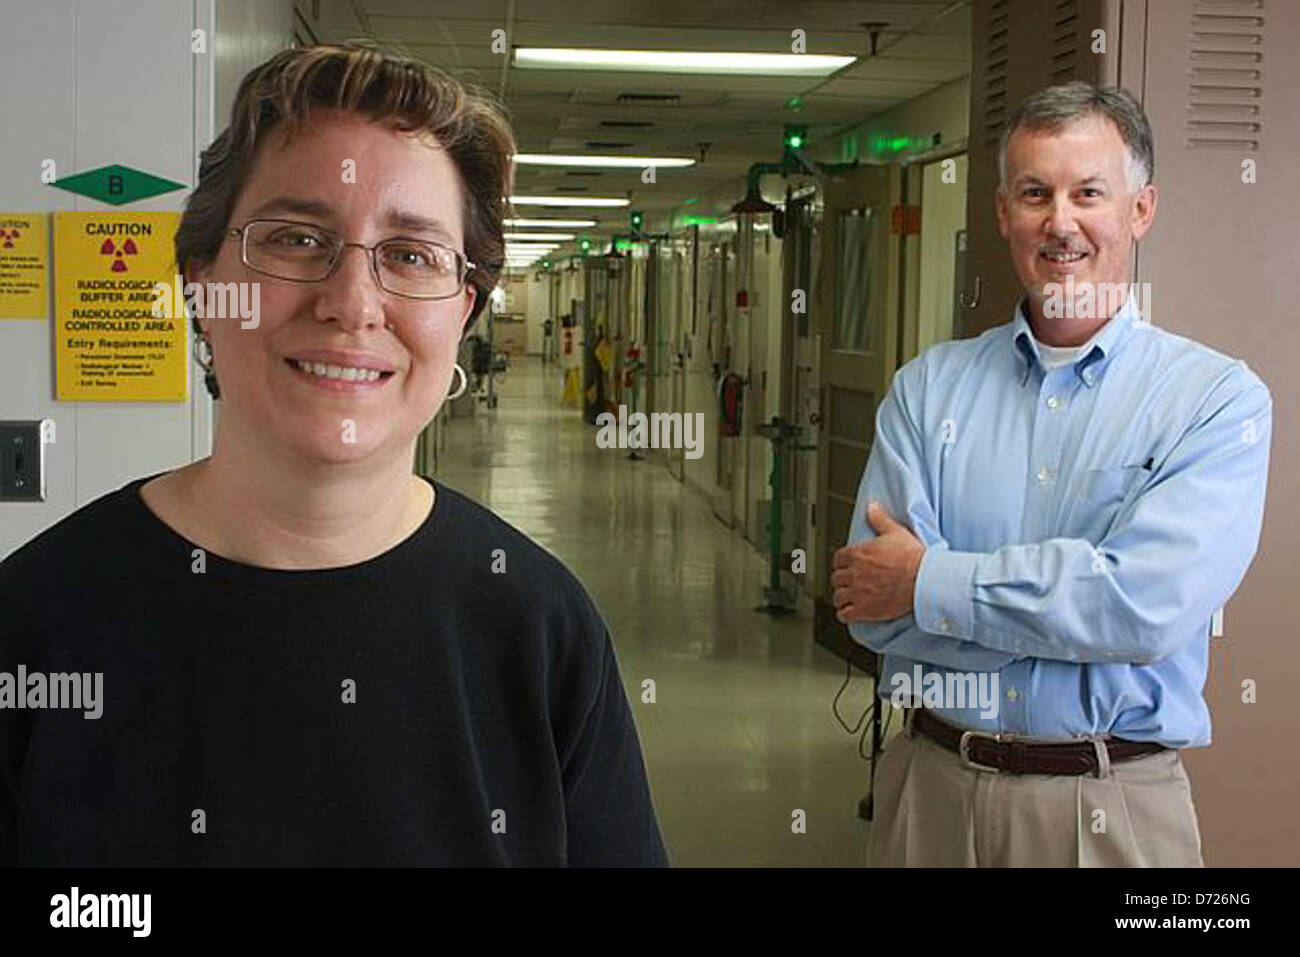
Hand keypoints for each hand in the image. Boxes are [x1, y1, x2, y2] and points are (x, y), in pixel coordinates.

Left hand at [832, 502, 925, 622]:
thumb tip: (871, 506)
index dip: (843, 563)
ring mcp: (857, 593)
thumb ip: (879, 520)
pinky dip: (845, 613)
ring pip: (838, 596)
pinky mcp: (864, 610)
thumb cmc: (912, 557)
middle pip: (836, 578)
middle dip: (842, 580)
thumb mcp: (895, 532)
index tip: (848, 565)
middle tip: (850, 582)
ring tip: (849, 597)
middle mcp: (853, 574)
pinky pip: (844, 614)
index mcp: (857, 554)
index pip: (838, 559)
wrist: (924, 579)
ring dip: (842, 597)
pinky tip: (850, 612)